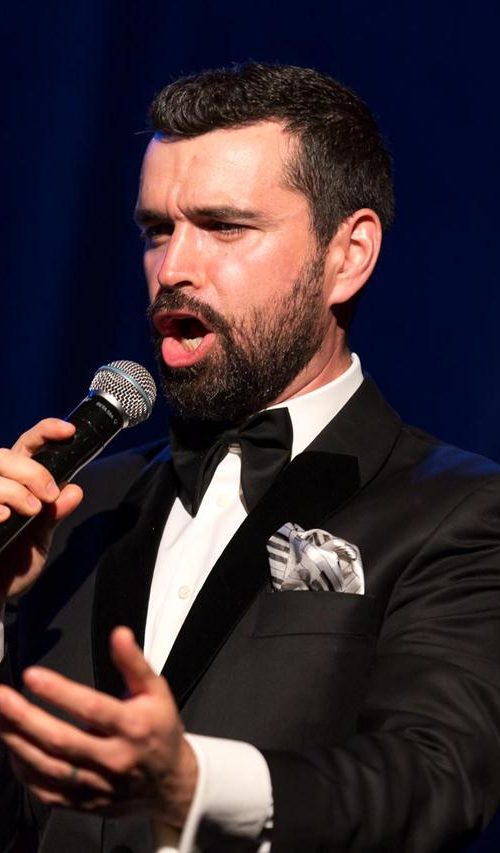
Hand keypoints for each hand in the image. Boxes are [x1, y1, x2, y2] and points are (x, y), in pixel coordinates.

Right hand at [0, 418, 82, 600]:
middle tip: (48, 496)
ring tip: (29, 512)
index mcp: (16, 482)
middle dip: (33, 472)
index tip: (69, 432)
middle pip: (7, 454)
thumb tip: (75, 491)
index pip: (29, 445)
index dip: (47, 431)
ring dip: (15, 489)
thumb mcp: (39, 540)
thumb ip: (54, 515)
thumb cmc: (13, 566)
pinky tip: (3, 518)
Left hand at [0, 627, 197, 826]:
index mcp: (132, 727)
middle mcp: (113, 758)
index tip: (32, 675)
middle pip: (61, 740)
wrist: (171, 784)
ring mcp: (97, 785)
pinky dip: (25, 771)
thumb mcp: (156, 691)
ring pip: (49, 767)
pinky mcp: (85, 803)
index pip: (91, 708)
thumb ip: (134, 663)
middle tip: (0, 698)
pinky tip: (13, 748)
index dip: (60, 692)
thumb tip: (118, 634)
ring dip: (18, 742)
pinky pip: (47, 791)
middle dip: (25, 718)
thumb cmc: (160, 730)